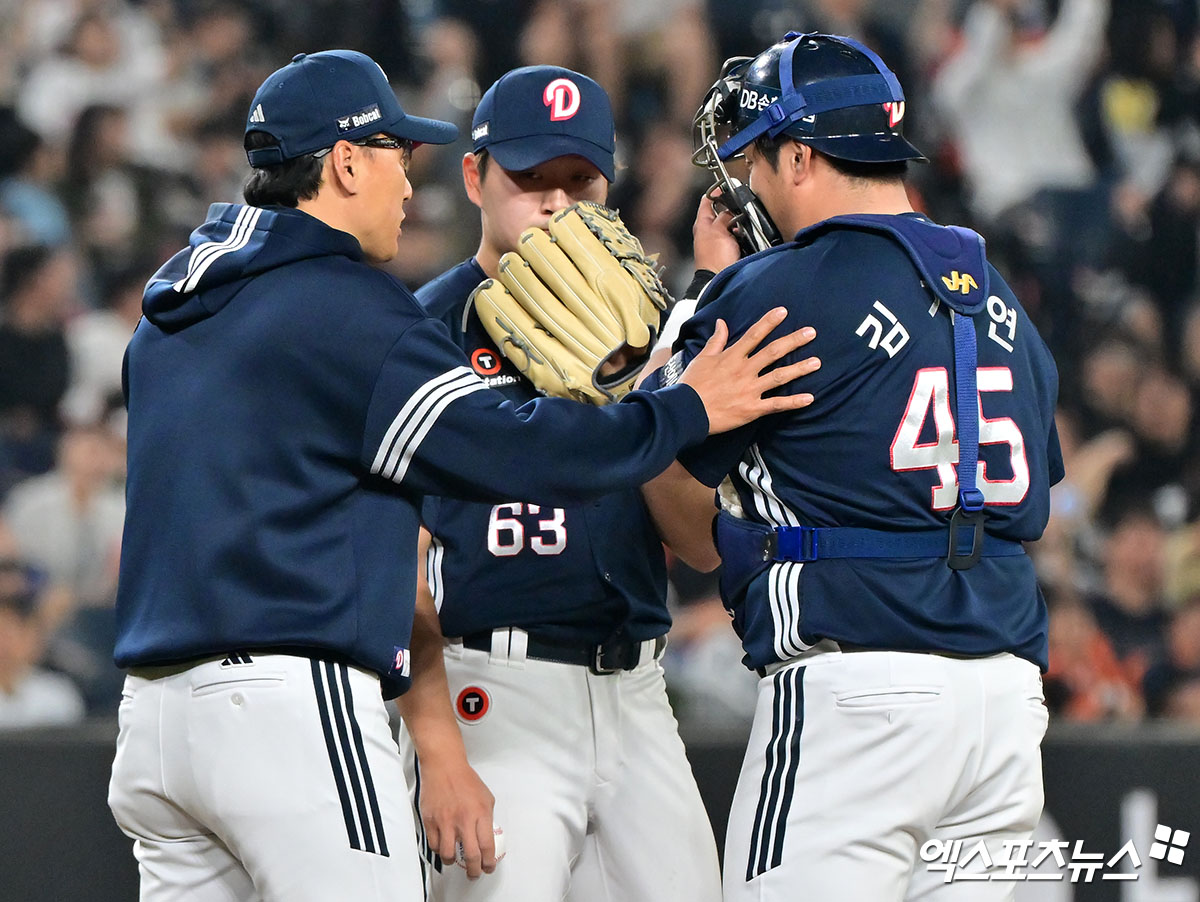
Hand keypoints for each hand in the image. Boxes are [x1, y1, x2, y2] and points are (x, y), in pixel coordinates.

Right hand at [417, 756, 496, 878]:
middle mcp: (463, 819)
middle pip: (471, 856)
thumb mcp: (486, 797)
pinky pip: (434, 845)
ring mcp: (445, 821)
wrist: (444, 766)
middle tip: (474, 873)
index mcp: (480, 813)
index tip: (488, 867)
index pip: (487, 846)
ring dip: (453, 862)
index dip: (488, 863)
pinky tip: (444, 846)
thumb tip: (487, 836)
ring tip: (456, 860)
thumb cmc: (465, 780)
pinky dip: (439, 850)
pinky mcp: (430, 821)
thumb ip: (487, 818)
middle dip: (474, 871)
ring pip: (448, 855)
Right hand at [680, 308, 819, 434]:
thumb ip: (716, 340)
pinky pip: (776, 404)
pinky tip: (809, 398)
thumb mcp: (702, 358)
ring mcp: (749, 390)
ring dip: (799, 369)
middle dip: (793, 341)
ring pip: (779, 376)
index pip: (754, 335)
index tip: (784, 311)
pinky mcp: (751, 409)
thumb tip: (722, 322)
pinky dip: (793, 402)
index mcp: (732, 357)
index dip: (769, 322)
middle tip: (811, 332)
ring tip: (816, 362)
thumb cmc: (692, 385)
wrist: (686, 411)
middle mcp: (744, 370)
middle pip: (773, 352)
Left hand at [693, 191, 740, 272]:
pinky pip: (735, 236)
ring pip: (730, 224)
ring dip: (736, 223)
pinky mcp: (726, 249)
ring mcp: (718, 240)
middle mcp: (708, 231)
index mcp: (702, 223)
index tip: (725, 187)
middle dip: (730, 209)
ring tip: (740, 226)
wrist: (719, 278)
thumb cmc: (714, 258)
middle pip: (720, 212)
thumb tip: (730, 209)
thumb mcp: (719, 230)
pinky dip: (740, 234)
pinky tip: (742, 236)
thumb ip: (724, 216)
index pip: (707, 201)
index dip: (716, 192)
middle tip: (738, 208)